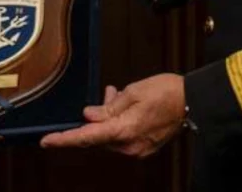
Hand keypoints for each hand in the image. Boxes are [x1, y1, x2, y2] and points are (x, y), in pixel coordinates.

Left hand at [39, 73, 185, 157]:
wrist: (195, 101)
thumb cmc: (165, 92)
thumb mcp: (133, 92)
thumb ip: (108, 107)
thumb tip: (88, 115)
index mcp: (123, 131)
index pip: (86, 137)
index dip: (64, 139)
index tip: (46, 141)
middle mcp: (129, 146)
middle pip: (98, 136)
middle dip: (96, 117)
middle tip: (107, 94)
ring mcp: (138, 150)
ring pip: (110, 136)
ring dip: (108, 118)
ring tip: (119, 94)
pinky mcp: (145, 148)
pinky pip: (122, 138)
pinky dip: (119, 123)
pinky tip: (125, 106)